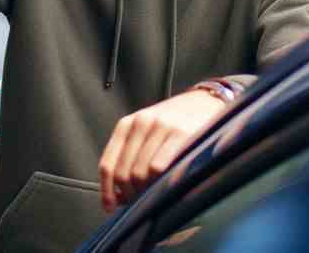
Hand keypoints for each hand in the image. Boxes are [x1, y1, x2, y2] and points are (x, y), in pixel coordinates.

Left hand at [98, 90, 226, 212]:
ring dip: (145, 192)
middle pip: (123, 173)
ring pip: (141, 173)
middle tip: (139, 203)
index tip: (109, 207)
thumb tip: (117, 197)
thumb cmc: (171, 123)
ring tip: (154, 194)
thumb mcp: (144, 134)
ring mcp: (160, 127)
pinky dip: (159, 182)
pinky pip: (160, 167)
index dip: (106, 191)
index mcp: (126, 125)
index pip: (108, 164)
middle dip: (129, 194)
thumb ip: (129, 159)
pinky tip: (165, 185)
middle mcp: (140, 123)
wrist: (202, 102)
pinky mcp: (180, 133)